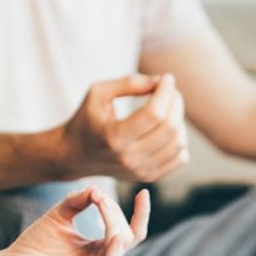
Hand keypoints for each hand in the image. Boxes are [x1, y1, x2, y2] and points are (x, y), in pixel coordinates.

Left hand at [0, 185, 151, 255]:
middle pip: (126, 236)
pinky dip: (111, 252)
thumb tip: (96, 189)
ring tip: (104, 207)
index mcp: (99, 248)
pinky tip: (112, 236)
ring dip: (115, 227)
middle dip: (116, 214)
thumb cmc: (35, 242)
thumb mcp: (59, 214)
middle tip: (98, 199)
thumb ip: (78, 200)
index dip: (140, 214)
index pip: (129, 232)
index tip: (143, 192)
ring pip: (118, 250)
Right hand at [57, 73, 189, 181]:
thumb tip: (160, 81)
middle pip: (170, 128)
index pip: (153, 114)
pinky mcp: (147, 177)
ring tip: (167, 107)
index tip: (166, 78)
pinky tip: (166, 128)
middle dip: (175, 102)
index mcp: (113, 137)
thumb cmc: (87, 119)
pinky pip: (180, 158)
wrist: (75, 155)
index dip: (165, 92)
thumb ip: (128, 83)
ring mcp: (139, 171)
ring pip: (179, 144)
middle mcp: (128, 158)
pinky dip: (179, 140)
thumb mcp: (98, 93)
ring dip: (179, 119)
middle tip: (169, 90)